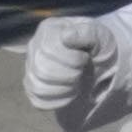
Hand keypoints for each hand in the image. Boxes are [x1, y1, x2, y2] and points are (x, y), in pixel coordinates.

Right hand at [21, 4, 131, 131]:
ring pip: (38, 87)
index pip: (49, 49)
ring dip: (65, 88)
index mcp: (48, 30)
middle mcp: (34, 48)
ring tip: (77, 80)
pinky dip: (59, 100)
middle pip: (42, 71)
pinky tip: (71, 91)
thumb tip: (66, 36)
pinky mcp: (34, 87)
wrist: (98, 60)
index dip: (71, 58)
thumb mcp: (98, 34)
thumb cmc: (97, 44)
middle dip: (70, 74)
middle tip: (81, 70)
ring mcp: (32, 68)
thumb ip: (85, 33)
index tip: (85, 57)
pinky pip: (39, 101)